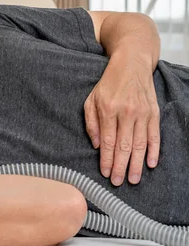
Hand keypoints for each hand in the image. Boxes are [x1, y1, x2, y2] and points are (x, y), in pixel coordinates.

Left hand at [84, 54, 159, 185]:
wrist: (132, 64)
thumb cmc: (108, 83)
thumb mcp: (91, 99)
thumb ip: (91, 122)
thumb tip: (95, 145)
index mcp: (108, 109)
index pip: (107, 141)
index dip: (105, 159)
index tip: (104, 173)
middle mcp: (126, 112)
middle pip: (123, 146)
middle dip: (120, 166)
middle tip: (117, 182)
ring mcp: (142, 113)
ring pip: (140, 144)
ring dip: (137, 164)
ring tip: (134, 179)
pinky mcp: (154, 112)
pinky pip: (154, 135)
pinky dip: (153, 151)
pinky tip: (151, 164)